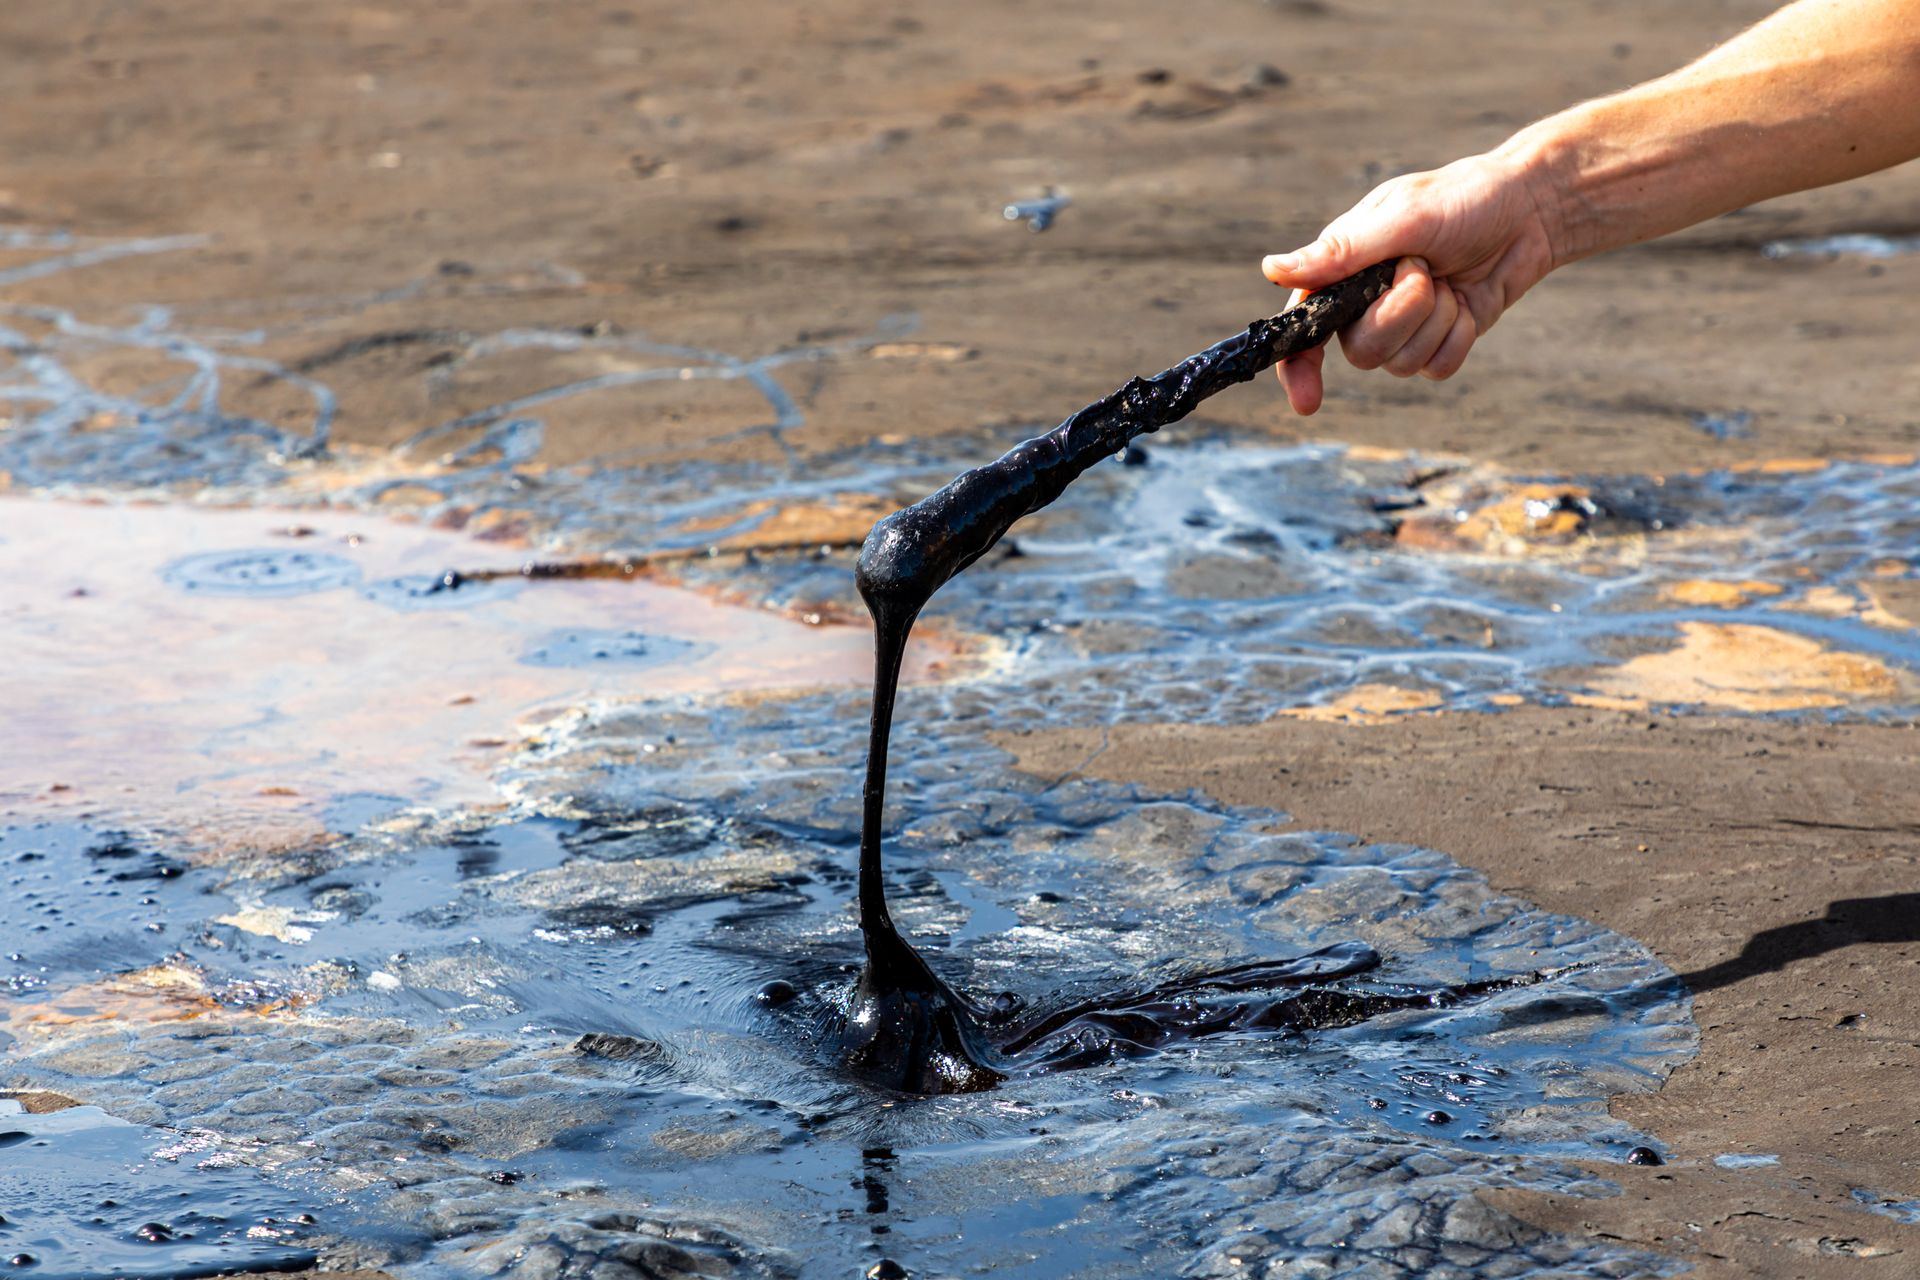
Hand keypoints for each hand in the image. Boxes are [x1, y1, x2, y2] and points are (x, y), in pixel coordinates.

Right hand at [1262, 151, 1561, 413]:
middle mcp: (1364, 304)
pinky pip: (1437, 368)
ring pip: (1402, 364)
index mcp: (1342, 272)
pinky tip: (1467, 302)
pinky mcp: (1440, 341)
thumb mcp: (1402, 216)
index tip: (1307, 400)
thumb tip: (1271, 270)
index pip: (1303, 329)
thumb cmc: (1462, 199)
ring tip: (1448, 279)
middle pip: (1361, 353)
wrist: (1529, 209)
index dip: (1298, 369)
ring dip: (1436, 320)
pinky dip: (1458, 336)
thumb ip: (1341, 252)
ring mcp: (1403, 327)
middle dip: (1400, 315)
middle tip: (1423, 270)